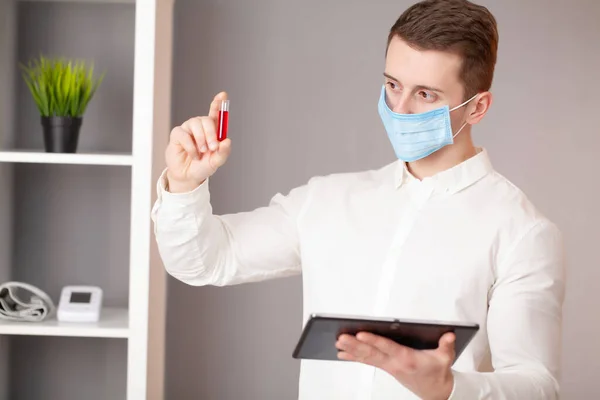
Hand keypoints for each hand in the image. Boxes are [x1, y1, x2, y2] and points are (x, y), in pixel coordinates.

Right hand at [165, 91, 231, 192]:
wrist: (188, 176)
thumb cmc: (203, 166)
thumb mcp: (216, 162)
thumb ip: (223, 152)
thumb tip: (227, 141)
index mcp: (212, 130)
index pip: (215, 113)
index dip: (218, 103)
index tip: (223, 95)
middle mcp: (200, 126)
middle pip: (206, 119)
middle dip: (212, 133)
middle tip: (213, 148)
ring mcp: (188, 129)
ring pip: (196, 124)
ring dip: (201, 140)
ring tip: (202, 152)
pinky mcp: (177, 134)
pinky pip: (184, 135)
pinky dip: (191, 146)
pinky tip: (193, 154)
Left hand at [336, 332, 455, 399]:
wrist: (436, 391)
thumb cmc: (438, 372)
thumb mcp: (446, 359)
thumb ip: (447, 345)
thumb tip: (449, 335)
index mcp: (407, 359)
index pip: (387, 348)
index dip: (374, 341)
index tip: (361, 334)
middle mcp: (394, 363)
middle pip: (372, 353)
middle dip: (355, 345)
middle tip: (341, 338)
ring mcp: (389, 366)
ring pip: (367, 358)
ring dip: (351, 351)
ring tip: (337, 343)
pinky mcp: (387, 367)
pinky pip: (368, 362)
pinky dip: (354, 357)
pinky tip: (342, 353)